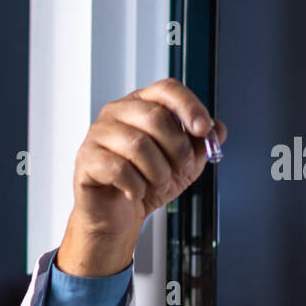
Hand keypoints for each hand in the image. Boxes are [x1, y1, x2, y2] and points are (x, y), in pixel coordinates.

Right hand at [57, 78, 226, 276]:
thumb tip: (218, 129)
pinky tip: (136, 192)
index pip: (167, 89)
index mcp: (142, 105)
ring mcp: (98, 134)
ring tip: (157, 184)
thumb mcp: (184, 165)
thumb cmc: (147, 184)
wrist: (120, 217)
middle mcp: (117, 113)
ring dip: (158, 173)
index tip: (204, 128)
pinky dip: (136, 187)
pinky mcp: (86, 160)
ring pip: (138, 145)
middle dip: (177, 149)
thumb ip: (201, 145)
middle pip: (155, 116)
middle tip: (180, 169)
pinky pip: (119, 169)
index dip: (190, 106)